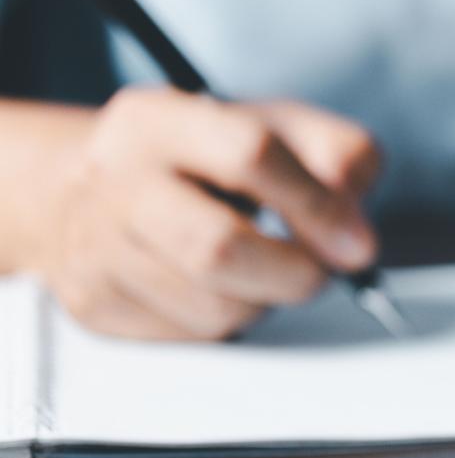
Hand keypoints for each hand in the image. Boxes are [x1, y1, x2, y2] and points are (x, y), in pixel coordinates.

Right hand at [33, 87, 380, 339]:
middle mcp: (112, 180)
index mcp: (158, 119)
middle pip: (219, 248)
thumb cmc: (199, 159)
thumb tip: (355, 220)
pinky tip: (221, 286)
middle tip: (319, 269)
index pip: (250, 154)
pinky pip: (191, 337)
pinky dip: (229, 321)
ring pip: (212, 307)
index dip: (318, 205)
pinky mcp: (95, 306)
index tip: (357, 242)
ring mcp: (94, 247)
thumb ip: (336, 154)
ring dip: (264, 299)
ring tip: (263, 268)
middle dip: (294, 272)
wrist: (95, 190)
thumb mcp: (274, 126)